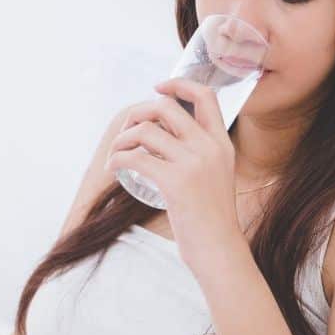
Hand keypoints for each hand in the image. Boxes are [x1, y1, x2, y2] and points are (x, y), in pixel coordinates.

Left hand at [104, 79, 242, 277]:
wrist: (219, 250)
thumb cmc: (211, 219)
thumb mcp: (215, 177)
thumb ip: (199, 155)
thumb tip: (162, 137)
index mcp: (222, 144)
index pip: (205, 96)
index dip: (178, 84)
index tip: (157, 87)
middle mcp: (210, 148)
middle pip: (166, 107)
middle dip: (137, 113)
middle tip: (126, 132)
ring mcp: (194, 164)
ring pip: (146, 130)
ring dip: (121, 139)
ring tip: (115, 155)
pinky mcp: (176, 183)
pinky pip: (135, 157)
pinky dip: (117, 159)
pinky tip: (113, 169)